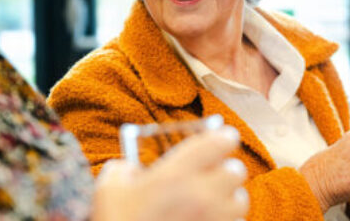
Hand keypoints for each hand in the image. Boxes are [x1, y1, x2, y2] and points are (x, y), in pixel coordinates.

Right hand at [91, 126, 248, 220]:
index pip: (221, 141)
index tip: (220, 139)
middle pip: (236, 171)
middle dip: (225, 171)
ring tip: (210, 205)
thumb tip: (134, 169)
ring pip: (239, 201)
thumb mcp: (110, 189)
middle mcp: (203, 195)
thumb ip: (125, 168)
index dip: (222, 138)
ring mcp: (215, 220)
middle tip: (211, 176)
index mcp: (178, 174)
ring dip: (228, 200)